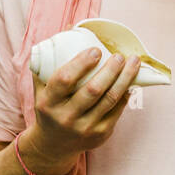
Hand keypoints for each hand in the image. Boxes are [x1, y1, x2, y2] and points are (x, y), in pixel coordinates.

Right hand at [23, 48, 141, 174]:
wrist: (53, 145)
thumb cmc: (50, 107)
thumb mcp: (41, 87)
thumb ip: (49, 61)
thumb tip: (71, 29)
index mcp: (48, 102)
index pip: (65, 79)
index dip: (81, 62)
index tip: (95, 50)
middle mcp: (65, 117)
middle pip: (93, 90)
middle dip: (110, 70)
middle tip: (119, 55)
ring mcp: (84, 128)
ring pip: (110, 99)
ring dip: (125, 78)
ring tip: (133, 62)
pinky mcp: (100, 134)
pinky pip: (117, 110)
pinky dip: (126, 94)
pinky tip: (131, 81)